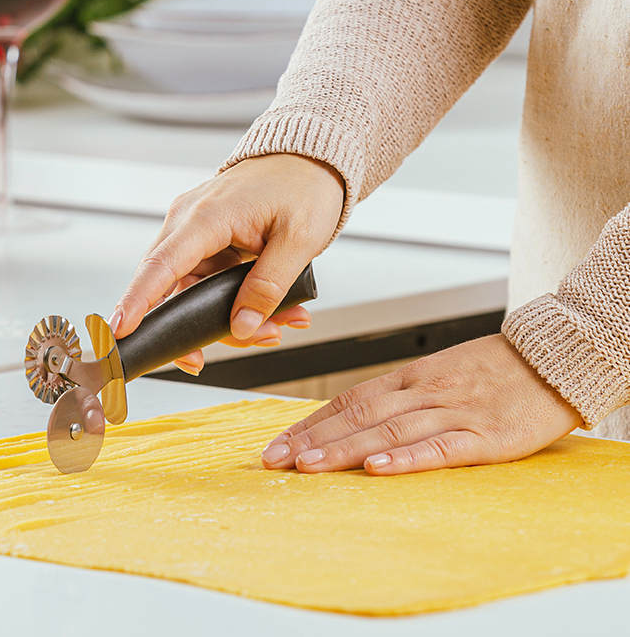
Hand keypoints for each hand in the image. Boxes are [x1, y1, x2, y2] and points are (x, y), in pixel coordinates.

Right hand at [109, 154, 344, 374]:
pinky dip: (235, 301)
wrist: (309, 160)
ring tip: (278, 325)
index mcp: (206, 216)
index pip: (160, 266)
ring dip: (230, 316)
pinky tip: (272, 312)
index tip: (120, 332)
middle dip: (202, 326)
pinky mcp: (208, 241)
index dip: (137, 302)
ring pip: (193, 291)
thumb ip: (268, 287)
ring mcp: (197, 232)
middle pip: (173, 288)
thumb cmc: (303, 186)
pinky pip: (209, 282)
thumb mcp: (298, 241)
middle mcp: (190, 222)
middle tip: (246, 341)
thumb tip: (241, 326)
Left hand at [261, 334, 583, 473]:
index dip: (311, 422)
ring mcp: (454, 411)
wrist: (551, 357)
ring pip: (389, 430)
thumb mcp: (439, 373)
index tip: (281, 442)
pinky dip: (407, 458)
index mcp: (411, 377)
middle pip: (359, 414)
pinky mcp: (486, 435)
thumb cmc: (493, 368)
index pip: (350, 399)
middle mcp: (424, 391)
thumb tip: (359, 418)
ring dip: (345, 448)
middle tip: (276, 458)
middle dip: (313, 438)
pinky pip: (441, 447)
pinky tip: (379, 469)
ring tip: (309, 466)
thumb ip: (402, 395)